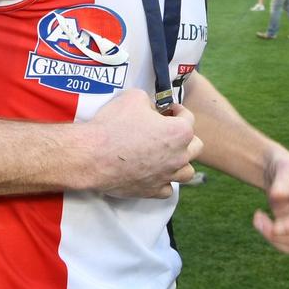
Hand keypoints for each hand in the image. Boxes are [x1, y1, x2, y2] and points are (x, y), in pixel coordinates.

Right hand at [86, 89, 202, 198]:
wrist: (92, 155)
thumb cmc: (113, 125)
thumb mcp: (133, 97)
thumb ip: (149, 101)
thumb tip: (151, 109)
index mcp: (179, 132)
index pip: (189, 118)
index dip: (178, 111)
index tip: (168, 110)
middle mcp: (179, 156)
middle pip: (195, 147)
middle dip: (185, 136)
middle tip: (168, 131)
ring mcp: (167, 176)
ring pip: (187, 171)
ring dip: (180, 162)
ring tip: (167, 156)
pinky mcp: (152, 191)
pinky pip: (168, 188)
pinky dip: (164, 181)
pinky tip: (154, 173)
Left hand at [252, 153, 288, 253]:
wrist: (278, 174)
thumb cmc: (283, 167)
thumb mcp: (283, 166)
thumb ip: (282, 180)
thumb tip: (278, 197)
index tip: (275, 227)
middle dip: (279, 234)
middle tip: (256, 218)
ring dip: (272, 238)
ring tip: (256, 218)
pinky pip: (287, 247)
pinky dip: (271, 239)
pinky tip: (260, 222)